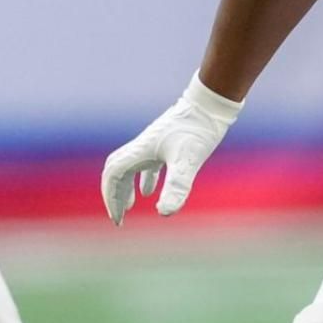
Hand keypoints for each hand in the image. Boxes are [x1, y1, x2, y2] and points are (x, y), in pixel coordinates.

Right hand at [101, 75, 241, 223]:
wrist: (210, 104)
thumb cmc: (198, 130)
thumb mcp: (188, 161)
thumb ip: (176, 187)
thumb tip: (163, 213)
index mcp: (141, 151)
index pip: (113, 175)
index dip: (111, 197)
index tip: (118, 218)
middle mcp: (142, 147)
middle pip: (116, 172)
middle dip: (114, 195)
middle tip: (119, 218)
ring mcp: (153, 144)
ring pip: (130, 168)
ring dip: (126, 188)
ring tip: (128, 207)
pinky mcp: (166, 143)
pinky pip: (146, 164)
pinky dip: (144, 179)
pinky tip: (149, 192)